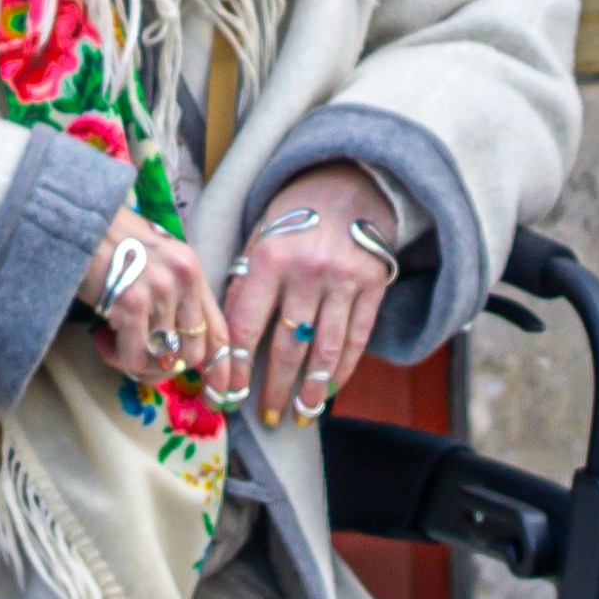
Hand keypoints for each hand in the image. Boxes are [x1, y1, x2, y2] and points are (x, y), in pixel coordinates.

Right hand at [83, 207, 229, 396]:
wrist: (71, 219)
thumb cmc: (105, 241)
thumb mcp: (153, 260)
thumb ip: (171, 295)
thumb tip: (175, 346)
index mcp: (191, 269)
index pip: (218, 331)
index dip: (219, 369)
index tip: (216, 394)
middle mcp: (183, 279)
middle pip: (191, 354)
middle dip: (163, 368)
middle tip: (135, 359)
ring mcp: (159, 290)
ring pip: (161, 360)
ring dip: (133, 362)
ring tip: (111, 342)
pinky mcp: (131, 302)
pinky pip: (134, 356)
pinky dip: (116, 357)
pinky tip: (101, 336)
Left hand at [221, 160, 402, 431]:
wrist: (348, 181)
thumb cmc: (294, 217)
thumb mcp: (259, 239)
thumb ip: (244, 285)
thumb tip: (225, 344)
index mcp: (269, 258)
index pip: (247, 325)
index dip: (235, 366)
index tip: (228, 393)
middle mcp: (307, 271)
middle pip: (288, 346)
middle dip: (275, 389)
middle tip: (266, 417)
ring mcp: (344, 280)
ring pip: (326, 350)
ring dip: (311, 390)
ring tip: (301, 415)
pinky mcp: (373, 285)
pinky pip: (357, 339)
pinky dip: (343, 370)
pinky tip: (329, 391)